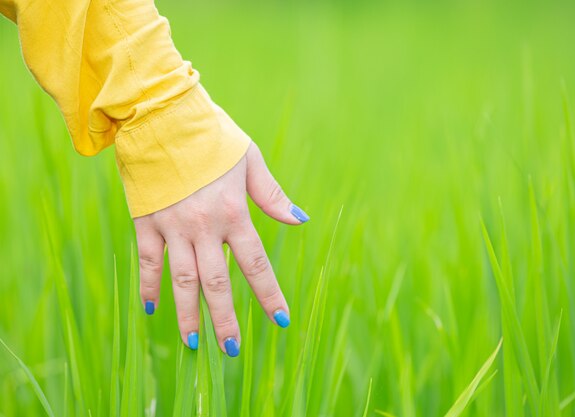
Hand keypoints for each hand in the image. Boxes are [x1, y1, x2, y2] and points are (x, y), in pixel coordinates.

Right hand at [133, 142, 308, 356]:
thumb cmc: (212, 137)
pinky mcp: (147, 222)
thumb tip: (300, 221)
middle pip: (217, 283)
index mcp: (234, 213)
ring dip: (189, 314)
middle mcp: (204, 227)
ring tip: (195, 344)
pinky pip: (148, 262)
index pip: (256, 265)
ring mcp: (173, 227)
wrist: (163, 116)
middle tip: (232, 349)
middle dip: (225, 319)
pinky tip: (153, 309)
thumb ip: (272, 197)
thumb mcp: (250, 161)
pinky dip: (149, 286)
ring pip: (183, 281)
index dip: (269, 295)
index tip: (280, 320)